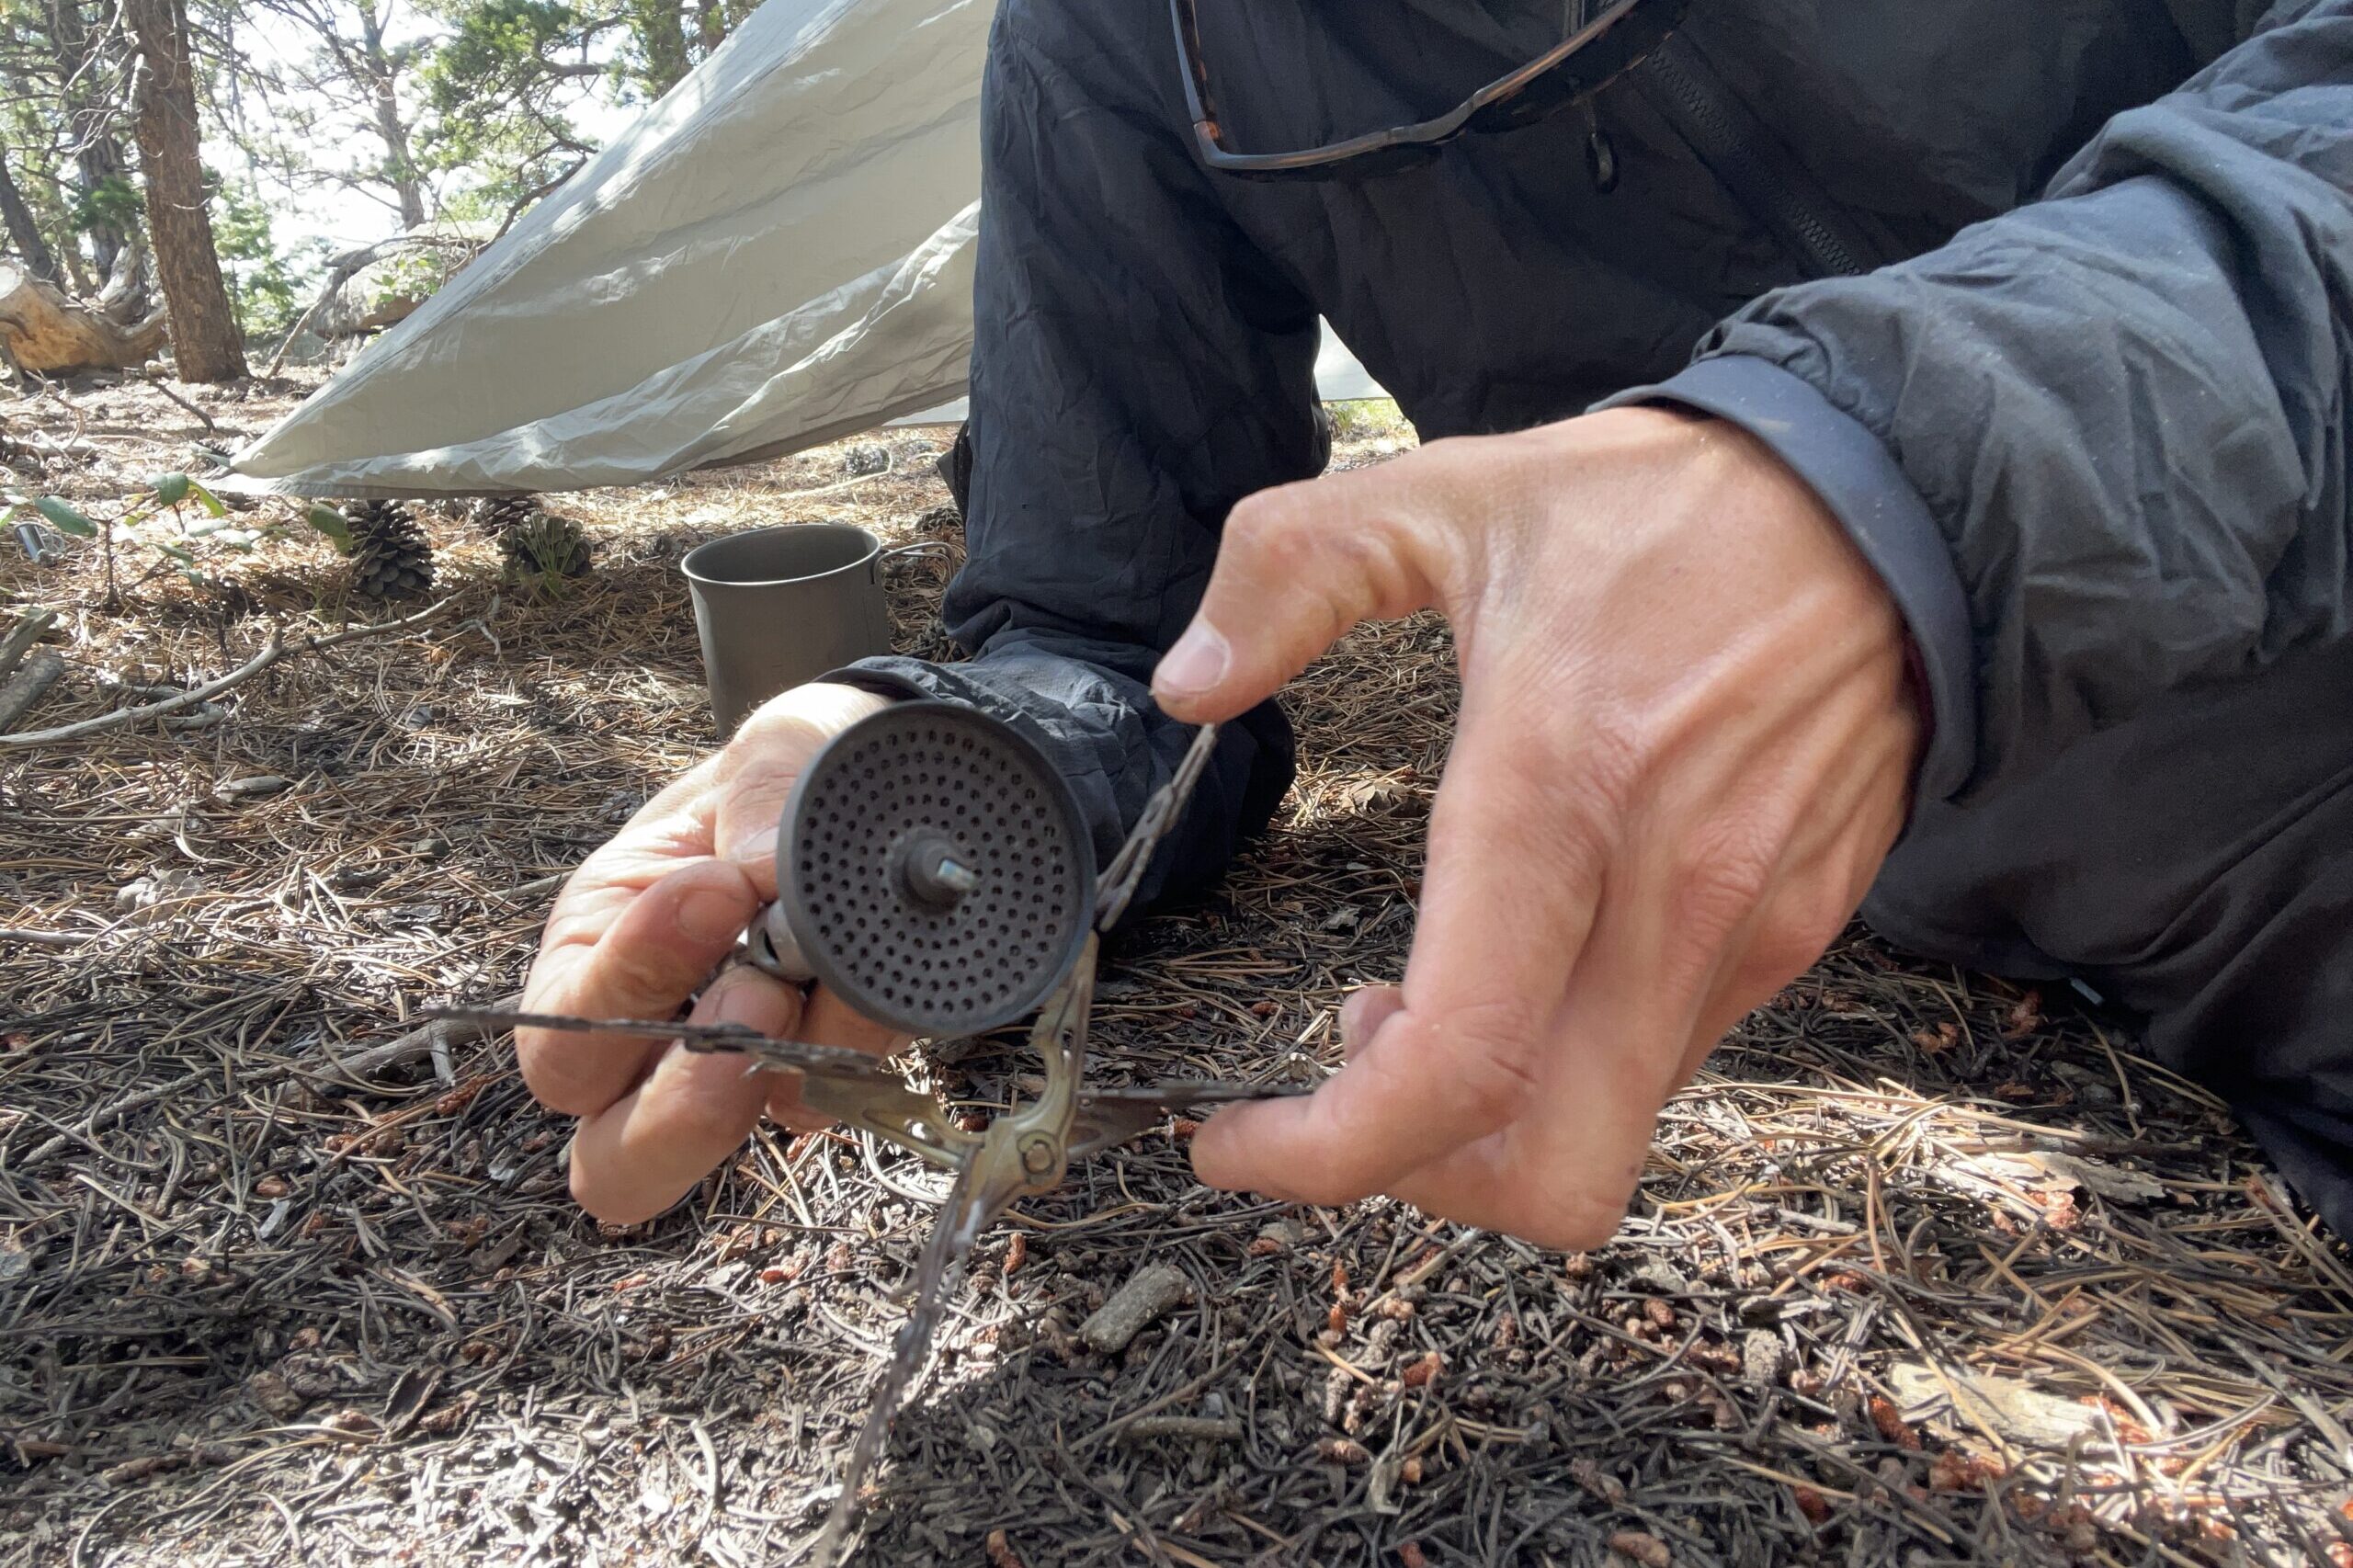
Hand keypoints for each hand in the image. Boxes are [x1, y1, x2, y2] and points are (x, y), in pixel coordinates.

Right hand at [515, 681, 902, 1223]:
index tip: (715, 894)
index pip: (565, 1024)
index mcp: (595, 943)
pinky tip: (881, 976)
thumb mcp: (772, 752)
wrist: (884, 792)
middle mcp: (647, 1033)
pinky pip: (825, 1105)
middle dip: (679, 1111)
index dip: (628, 979)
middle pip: (613, 1160)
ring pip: (717, 1151)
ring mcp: (732, 1068)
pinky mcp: (812, 1075)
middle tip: (758, 1006)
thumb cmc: (792, 775)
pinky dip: (859, 1053)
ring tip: (833, 974)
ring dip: (783, 1073)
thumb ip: (763, 798)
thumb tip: (758, 872)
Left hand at [1160, 407, 1922, 1249]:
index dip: (1325, 1152)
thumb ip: (1290, 571)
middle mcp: (1663, 894)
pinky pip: (1671, 1061)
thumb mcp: (1448, 494)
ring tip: (1437, 991)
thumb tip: (1187, 679)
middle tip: (1349, 1073)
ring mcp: (1746, 928)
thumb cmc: (1659, 506)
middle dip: (1422, 1176)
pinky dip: (1576, 1057)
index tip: (1234, 1140)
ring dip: (1498, 1111)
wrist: (1888, 497)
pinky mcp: (1797, 932)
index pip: (1454, 1064)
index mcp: (1556, 789)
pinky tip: (1541, 955)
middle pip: (1549, 1171)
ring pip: (1613, 1131)